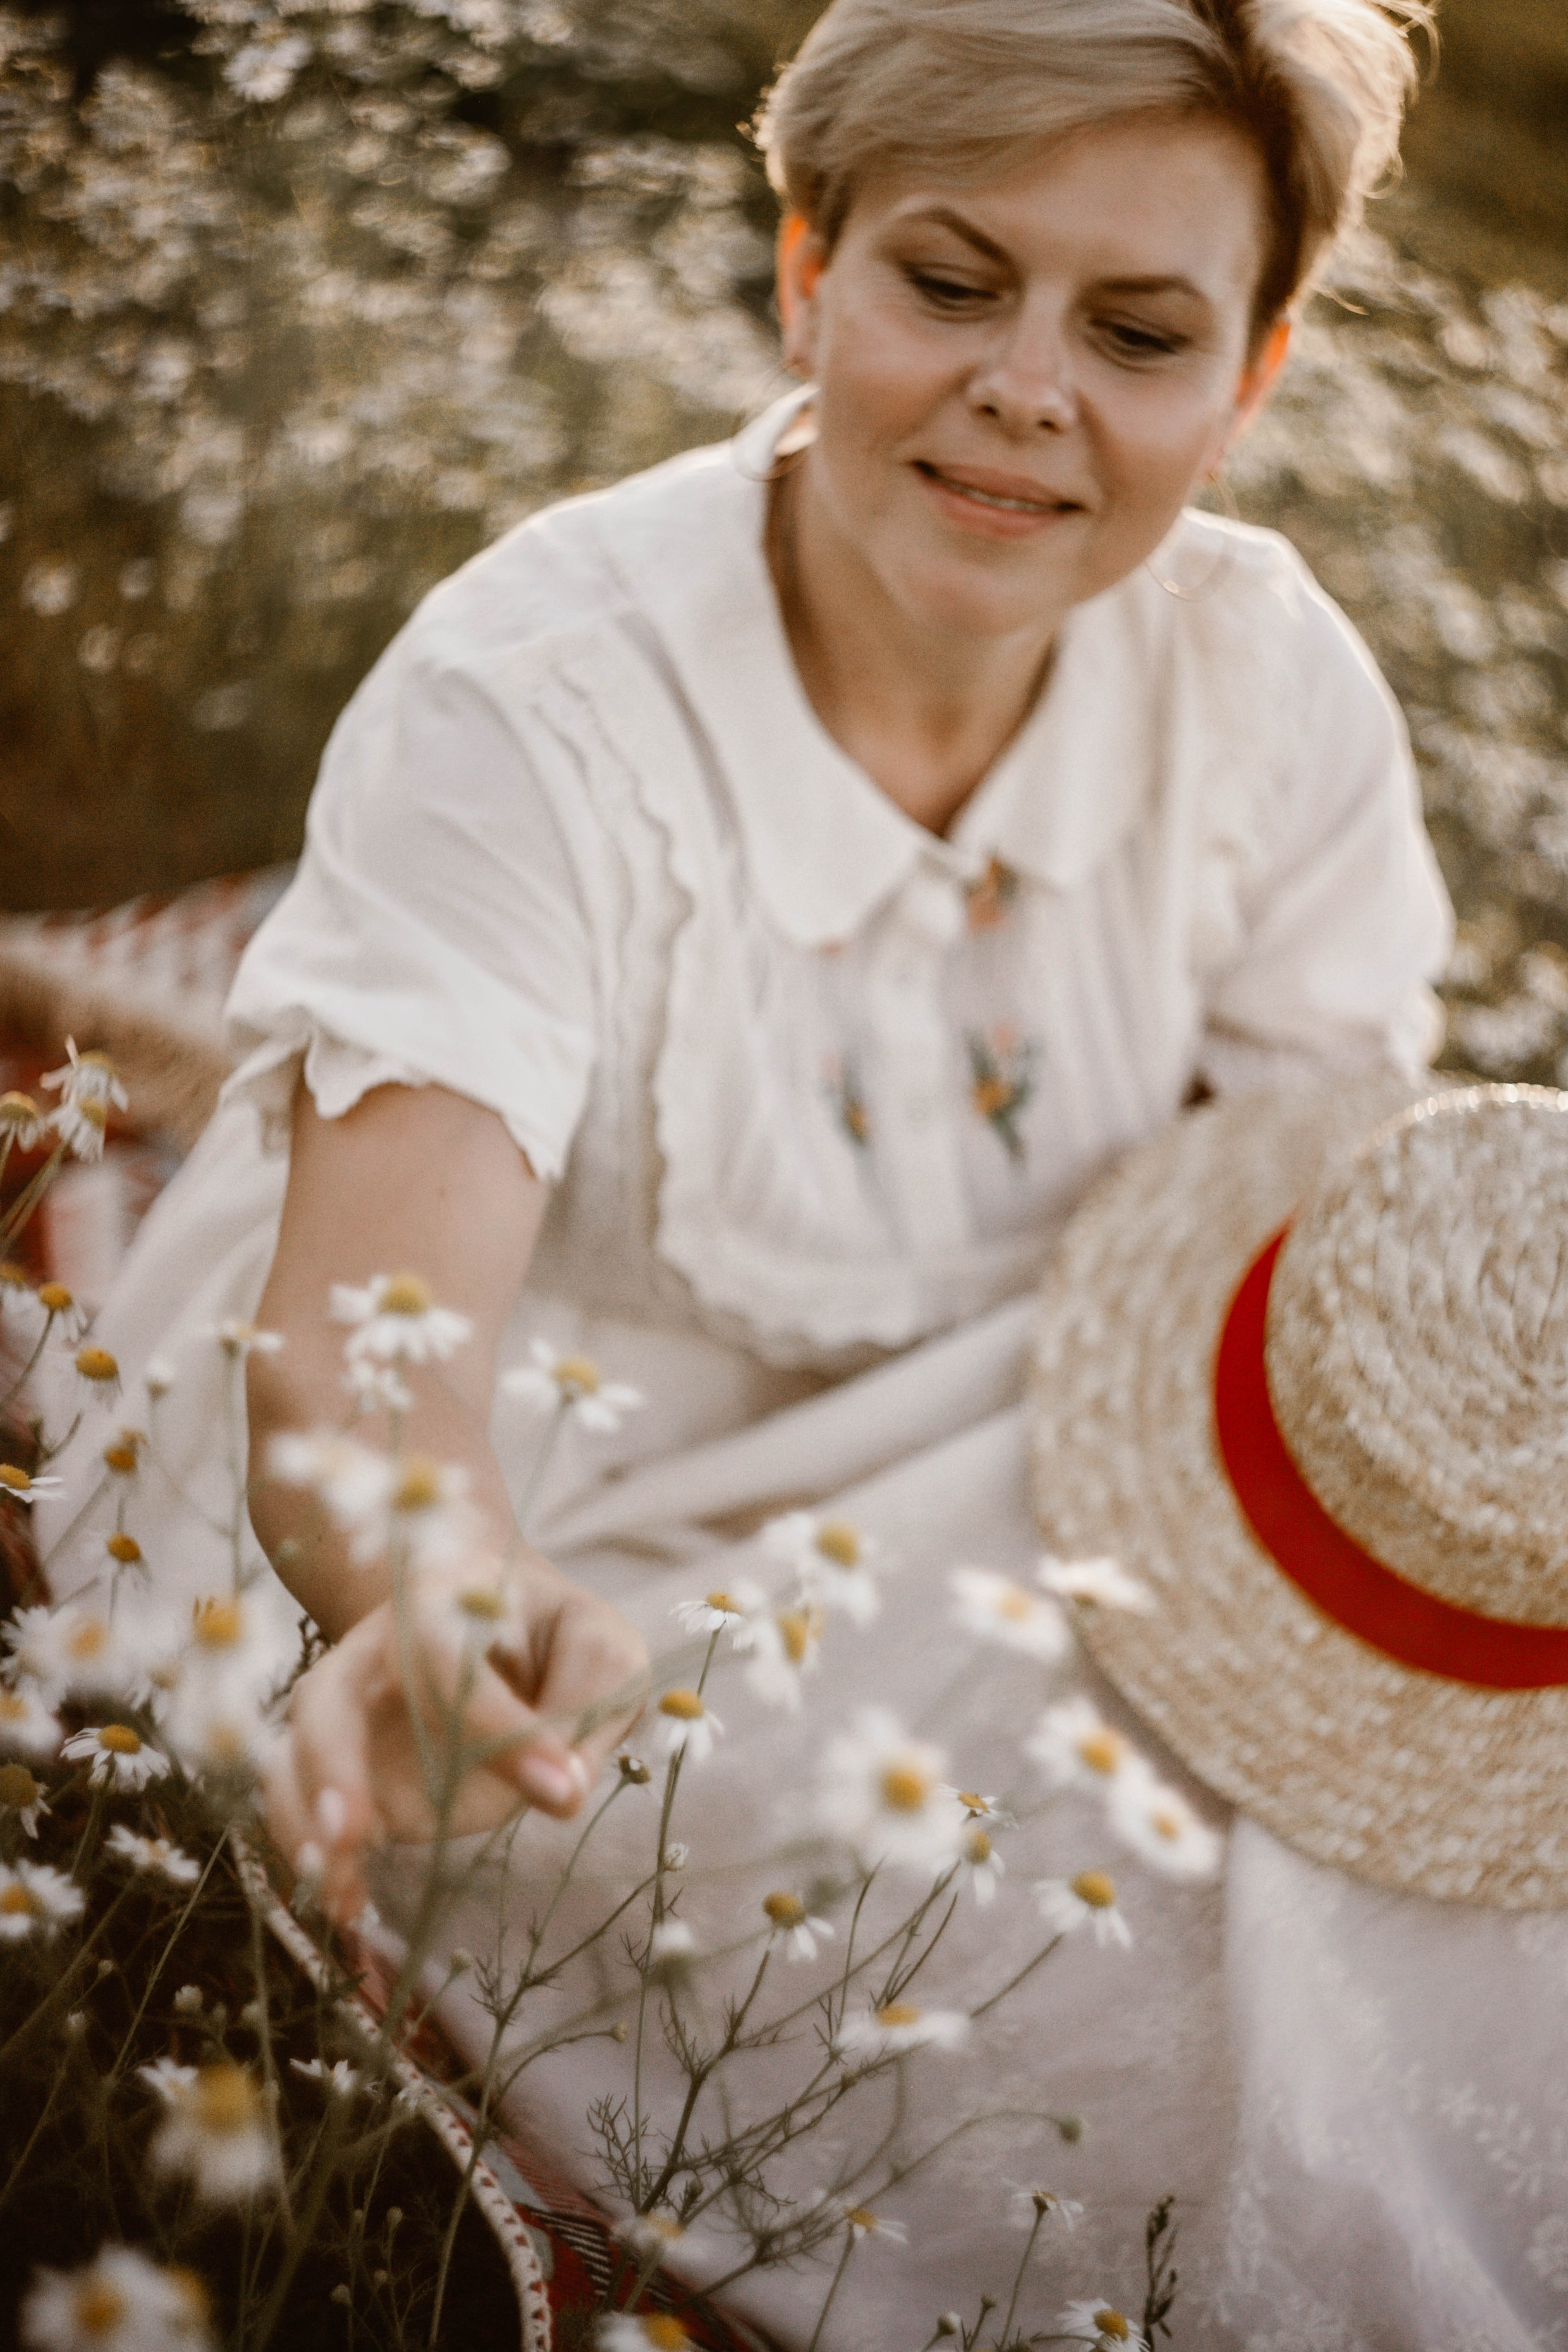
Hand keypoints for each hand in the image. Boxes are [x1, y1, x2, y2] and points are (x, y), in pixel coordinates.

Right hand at [263, 1554, 648, 1919]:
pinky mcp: (345, 1771)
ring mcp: (349, 1713)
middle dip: (335, 1767)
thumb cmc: (554, 1638)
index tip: (560, 1787)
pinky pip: (302, 1808)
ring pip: (295, 1757)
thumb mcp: (599, 1651)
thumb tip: (562, 1792)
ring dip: (304, 1823)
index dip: (493, 1722)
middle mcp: (374, 1653)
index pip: (446, 1655)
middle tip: (355, 1834)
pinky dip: (314, 1857)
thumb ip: (589, 1704)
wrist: (497, 1624)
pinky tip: (349, 1904)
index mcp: (443, 1602)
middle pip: (327, 1699)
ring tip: (341, 1887)